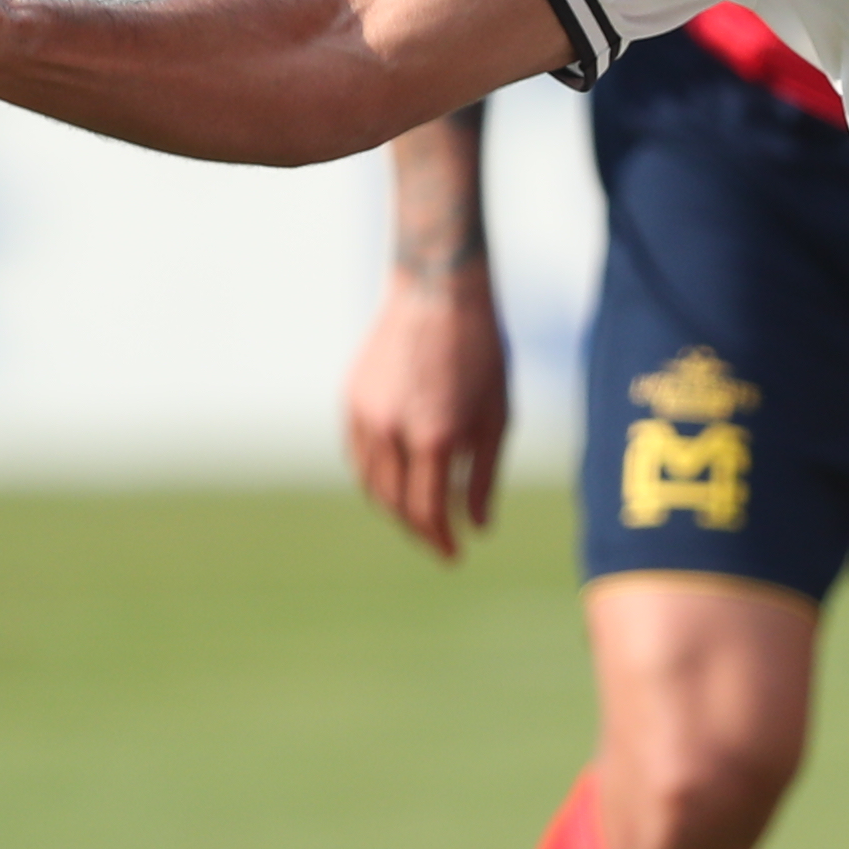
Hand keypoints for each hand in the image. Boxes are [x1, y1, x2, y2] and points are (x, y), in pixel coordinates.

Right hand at [345, 269, 511, 558]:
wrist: (438, 294)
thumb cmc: (481, 355)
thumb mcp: (497, 417)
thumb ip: (483, 475)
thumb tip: (478, 526)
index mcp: (434, 438)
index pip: (427, 511)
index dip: (440, 540)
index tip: (454, 555)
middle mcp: (391, 430)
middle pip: (395, 504)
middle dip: (418, 529)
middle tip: (439, 541)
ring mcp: (364, 414)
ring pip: (370, 482)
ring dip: (393, 507)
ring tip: (419, 514)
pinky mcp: (350, 399)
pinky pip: (358, 454)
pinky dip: (375, 476)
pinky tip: (397, 479)